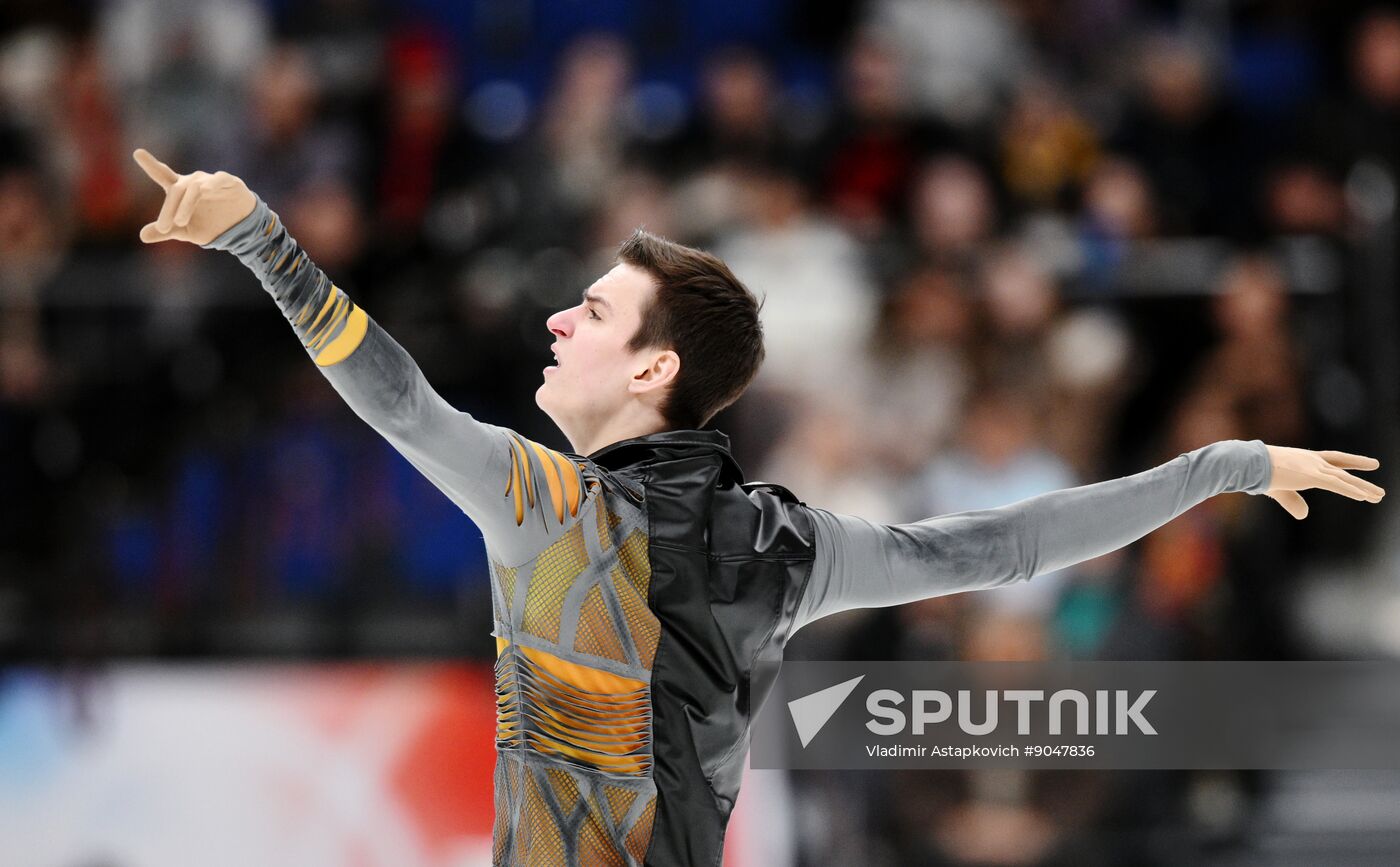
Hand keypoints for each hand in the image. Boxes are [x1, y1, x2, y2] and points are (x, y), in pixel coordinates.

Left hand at [132, 148, 255, 245]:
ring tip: (180, 222)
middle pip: (176, 190)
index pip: (162, 175)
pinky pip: (217, 180)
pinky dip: (211, 185)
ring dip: (185, 205)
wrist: (240, 229)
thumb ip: (164, 231)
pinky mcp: (228, 182)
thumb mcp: (185, 231)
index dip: (151, 164)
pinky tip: (205, 192)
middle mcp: (193, 182)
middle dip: (168, 209)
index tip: (138, 153)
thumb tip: (142, 236)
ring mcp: (210, 181)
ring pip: (193, 188)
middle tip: (163, 228)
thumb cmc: (209, 225)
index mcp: (180, 191)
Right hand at [1261, 445, 1383, 518]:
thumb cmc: (1258, 474)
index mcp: (1305, 460)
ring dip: (1363, 488)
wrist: (1248, 464)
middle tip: (1379, 489)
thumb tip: (1305, 515)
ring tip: (1379, 496)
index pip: (1334, 459)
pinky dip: (1352, 491)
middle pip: (1343, 469)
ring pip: (1344, 479)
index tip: (1371, 464)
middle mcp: (1313, 461)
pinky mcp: (1311, 476)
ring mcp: (1313, 467)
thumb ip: (1293, 502)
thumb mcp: (1279, 490)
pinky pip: (1337, 485)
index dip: (1353, 462)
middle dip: (1362, 479)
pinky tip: (1365, 497)